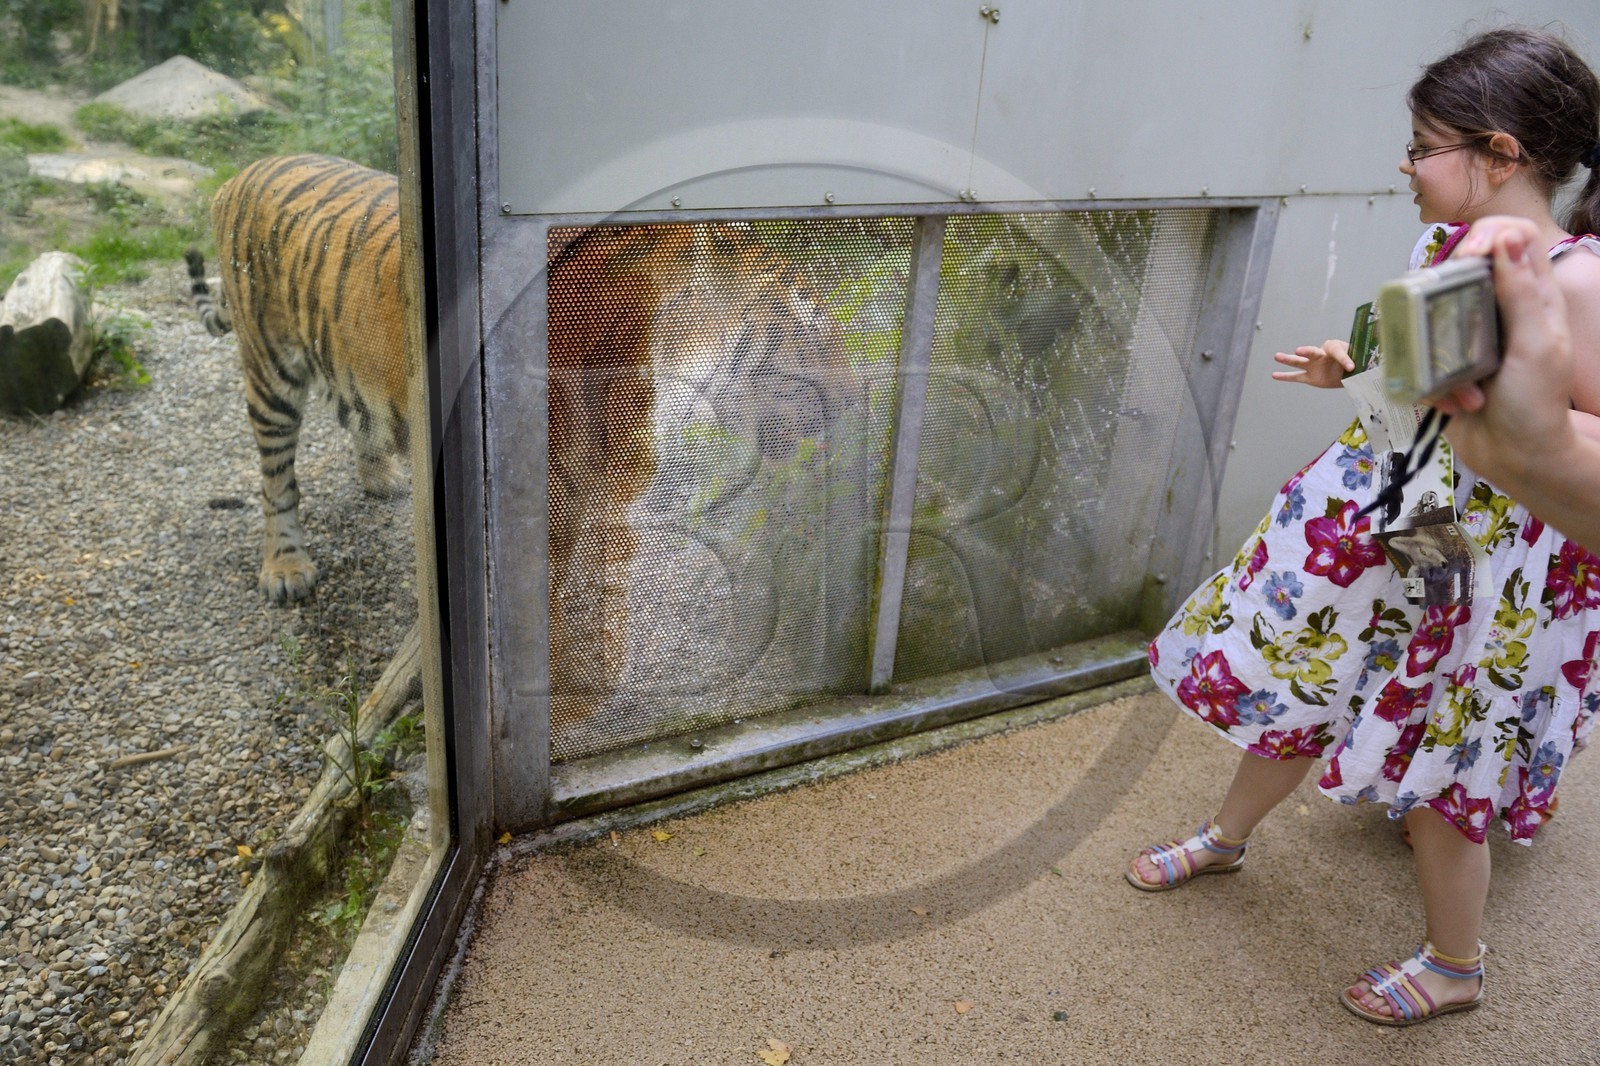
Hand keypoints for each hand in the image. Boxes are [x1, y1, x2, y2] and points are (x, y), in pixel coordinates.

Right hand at [1271, 340, 1354, 387]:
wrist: (1352, 372)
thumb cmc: (1356, 361)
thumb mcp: (1361, 358)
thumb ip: (1360, 359)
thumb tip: (1365, 362)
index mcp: (1335, 347)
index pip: (1338, 352)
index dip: (1344, 359)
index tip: (1351, 367)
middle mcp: (1321, 354)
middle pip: (1312, 352)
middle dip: (1306, 351)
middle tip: (1299, 350)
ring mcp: (1313, 366)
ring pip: (1299, 362)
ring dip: (1288, 359)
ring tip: (1277, 356)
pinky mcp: (1310, 377)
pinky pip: (1296, 377)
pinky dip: (1285, 377)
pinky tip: (1274, 375)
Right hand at [1433, 218, 1574, 478]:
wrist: (1517, 459)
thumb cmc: (1537, 405)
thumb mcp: (1538, 345)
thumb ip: (1522, 293)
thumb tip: (1504, 239)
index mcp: (1533, 297)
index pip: (1514, 238)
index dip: (1488, 236)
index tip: (1468, 258)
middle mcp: (1500, 310)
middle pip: (1463, 272)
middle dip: (1449, 304)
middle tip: (1450, 328)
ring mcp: (1469, 337)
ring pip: (1432, 316)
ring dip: (1440, 354)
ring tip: (1466, 385)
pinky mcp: (1444, 364)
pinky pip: (1420, 358)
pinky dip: (1433, 384)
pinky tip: (1457, 403)